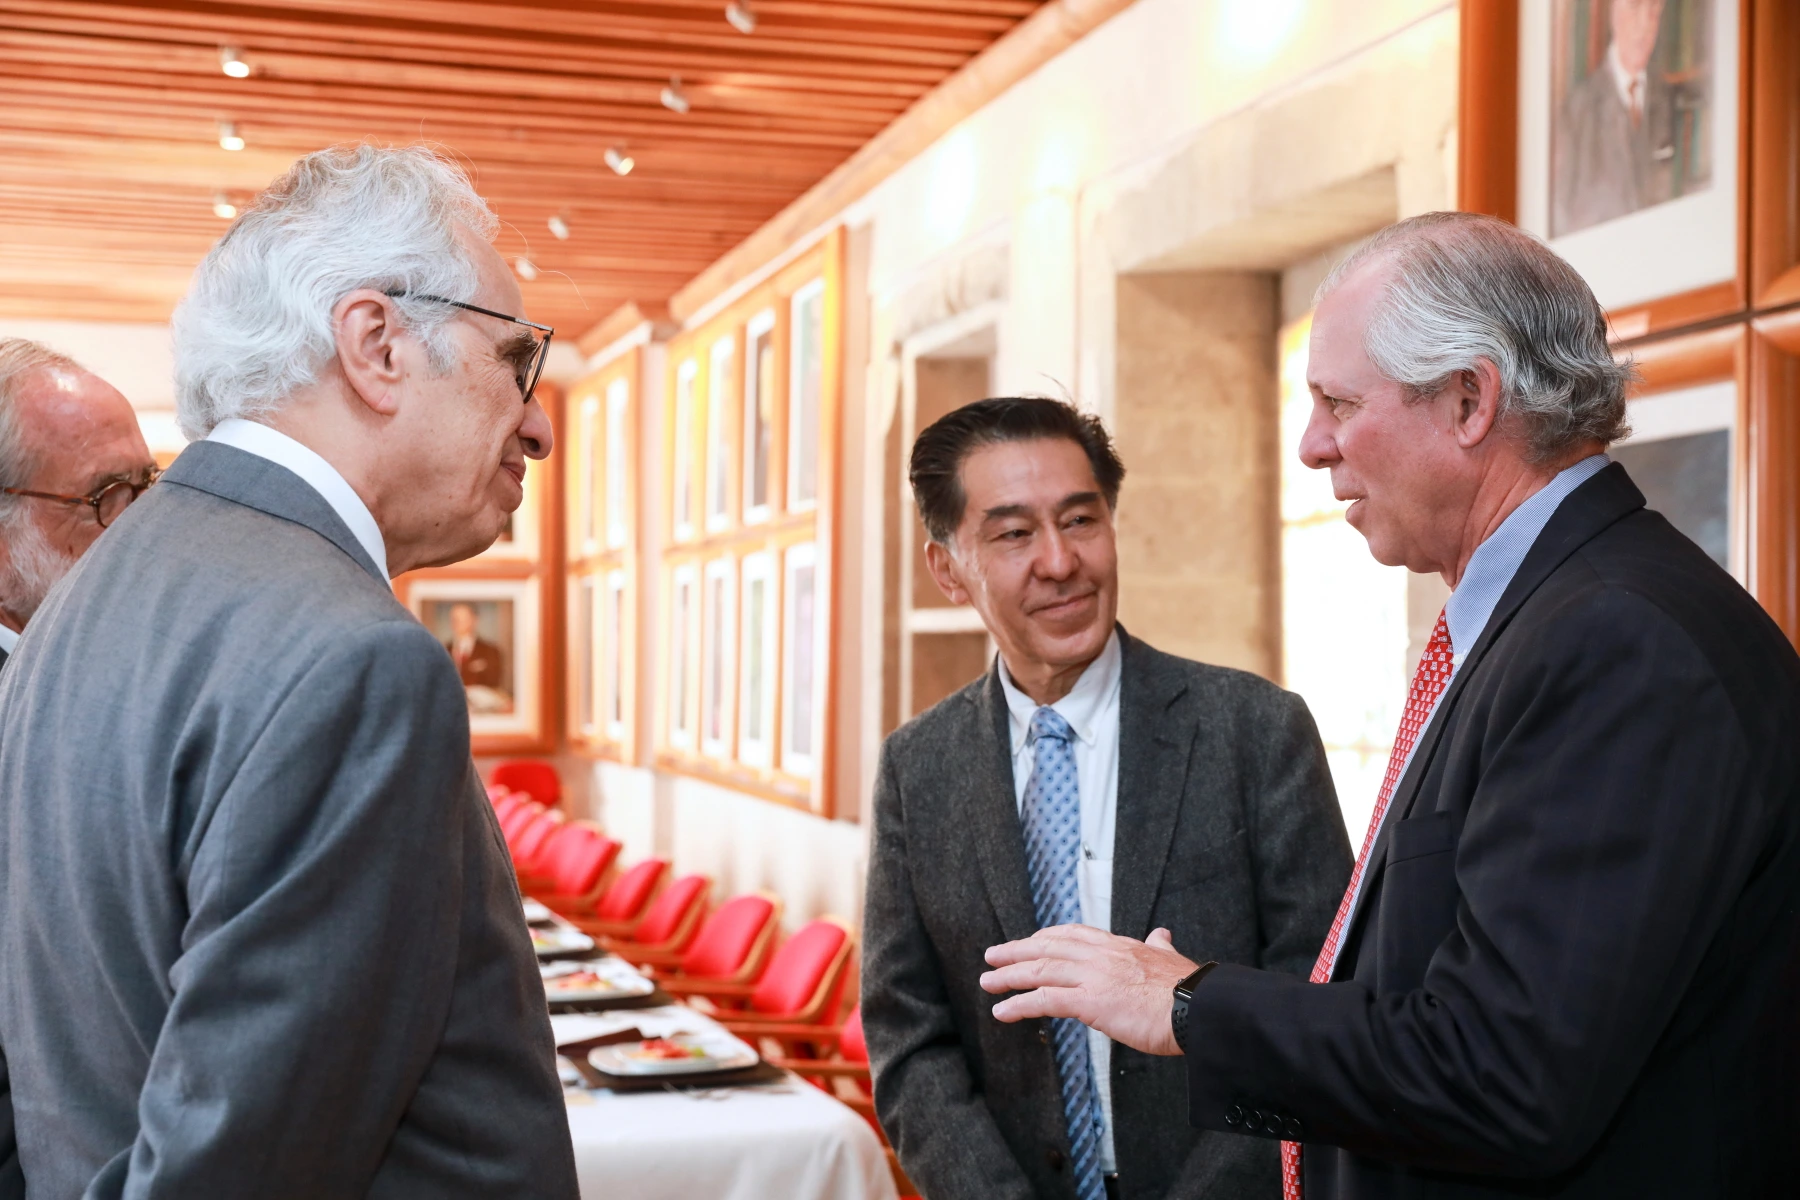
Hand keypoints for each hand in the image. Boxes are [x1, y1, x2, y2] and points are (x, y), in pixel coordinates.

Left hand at [980, 924, 1196, 1055]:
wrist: (1201, 1008)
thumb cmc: (1190, 991)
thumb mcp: (1170, 958)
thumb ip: (1159, 946)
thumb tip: (1161, 933)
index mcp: (1119, 945)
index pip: (1073, 934)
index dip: (1046, 937)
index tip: (1030, 941)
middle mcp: (1102, 955)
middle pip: (1048, 947)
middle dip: (1017, 951)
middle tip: (992, 956)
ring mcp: (1094, 977)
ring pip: (1041, 970)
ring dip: (1009, 976)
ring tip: (987, 982)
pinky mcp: (1091, 1002)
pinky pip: (1045, 1000)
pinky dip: (1019, 1004)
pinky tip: (1003, 1011)